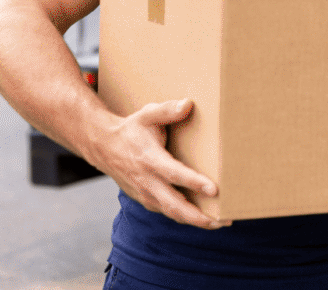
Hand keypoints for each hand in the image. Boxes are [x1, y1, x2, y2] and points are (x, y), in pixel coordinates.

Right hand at [94, 98, 229, 229]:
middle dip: (199, 216)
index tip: (214, 189)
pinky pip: (167, 212)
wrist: (104, 147)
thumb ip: (168, 110)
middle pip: (174, 205)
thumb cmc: (131, 130)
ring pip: (172, 213)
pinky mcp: (145, 200)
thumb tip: (189, 105)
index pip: (174, 174)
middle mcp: (147, 181)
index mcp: (150, 159)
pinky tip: (202, 217)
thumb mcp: (147, 115)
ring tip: (220, 222)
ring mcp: (145, 194)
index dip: (194, 183)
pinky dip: (184, 217)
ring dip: (195, 220)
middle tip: (224, 220)